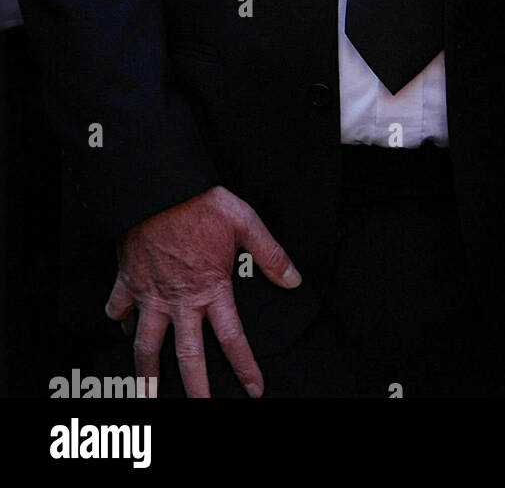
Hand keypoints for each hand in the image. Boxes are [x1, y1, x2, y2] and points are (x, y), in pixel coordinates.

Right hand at [105, 185, 301, 397]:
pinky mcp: (128, 281)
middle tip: (202, 409)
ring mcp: (150, 294)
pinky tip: (122, 329)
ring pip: (146, 345)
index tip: (253, 388)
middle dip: (195, 388)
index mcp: (211, 289)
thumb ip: (270, 255)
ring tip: (148, 396)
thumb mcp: (246, 222)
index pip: (232, 337)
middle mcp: (180, 300)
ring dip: (147, 374)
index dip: (244, 366)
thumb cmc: (202, 203)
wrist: (160, 187)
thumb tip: (294, 279)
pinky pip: (118, 309)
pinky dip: (118, 321)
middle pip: (188, 355)